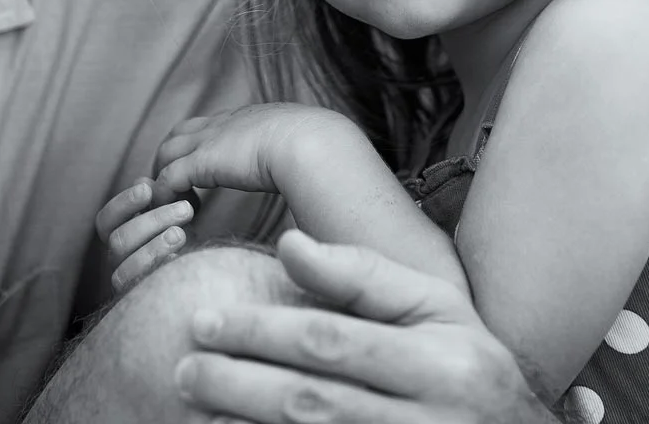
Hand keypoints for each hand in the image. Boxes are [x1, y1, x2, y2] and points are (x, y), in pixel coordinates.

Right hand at [95, 178, 197, 293]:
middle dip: (151, 221)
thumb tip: (145, 182)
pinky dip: (159, 273)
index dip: (123, 204)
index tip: (148, 189)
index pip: (106, 220)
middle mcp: (120, 261)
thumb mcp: (175, 211)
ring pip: (125, 269)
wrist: (205, 276)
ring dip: (154, 248)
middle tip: (186, 209)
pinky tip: (180, 261)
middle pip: (118, 241)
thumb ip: (159, 196)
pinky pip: (141, 290)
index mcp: (121, 234)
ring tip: (181, 234)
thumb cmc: (186, 236)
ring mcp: (129, 284)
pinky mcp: (142, 301)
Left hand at [153, 103, 356, 197]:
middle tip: (180, 192)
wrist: (313, 143)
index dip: (202, 147)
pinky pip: (167, 179)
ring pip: (165, 154)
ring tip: (179, 207)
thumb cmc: (319, 149)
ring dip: (164, 180)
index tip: (207, 174)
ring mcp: (209, 141)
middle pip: (178, 134)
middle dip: (172, 160)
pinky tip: (181, 214)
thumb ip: (297, 156)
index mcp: (248, 118)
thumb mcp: (304, 147)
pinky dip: (166, 197)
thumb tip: (312, 172)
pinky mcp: (201, 162)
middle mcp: (223, 124)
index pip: (210, 125)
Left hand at [173, 231, 553, 423]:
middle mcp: (424, 420)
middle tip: (183, 365)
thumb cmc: (465, 363)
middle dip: (237, 383)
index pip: (331, 342)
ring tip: (193, 406)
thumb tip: (288, 242)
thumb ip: (363, 274)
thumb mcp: (434, 306)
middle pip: (311, 402)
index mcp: (437, 363)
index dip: (261, 331)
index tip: (205, 318)